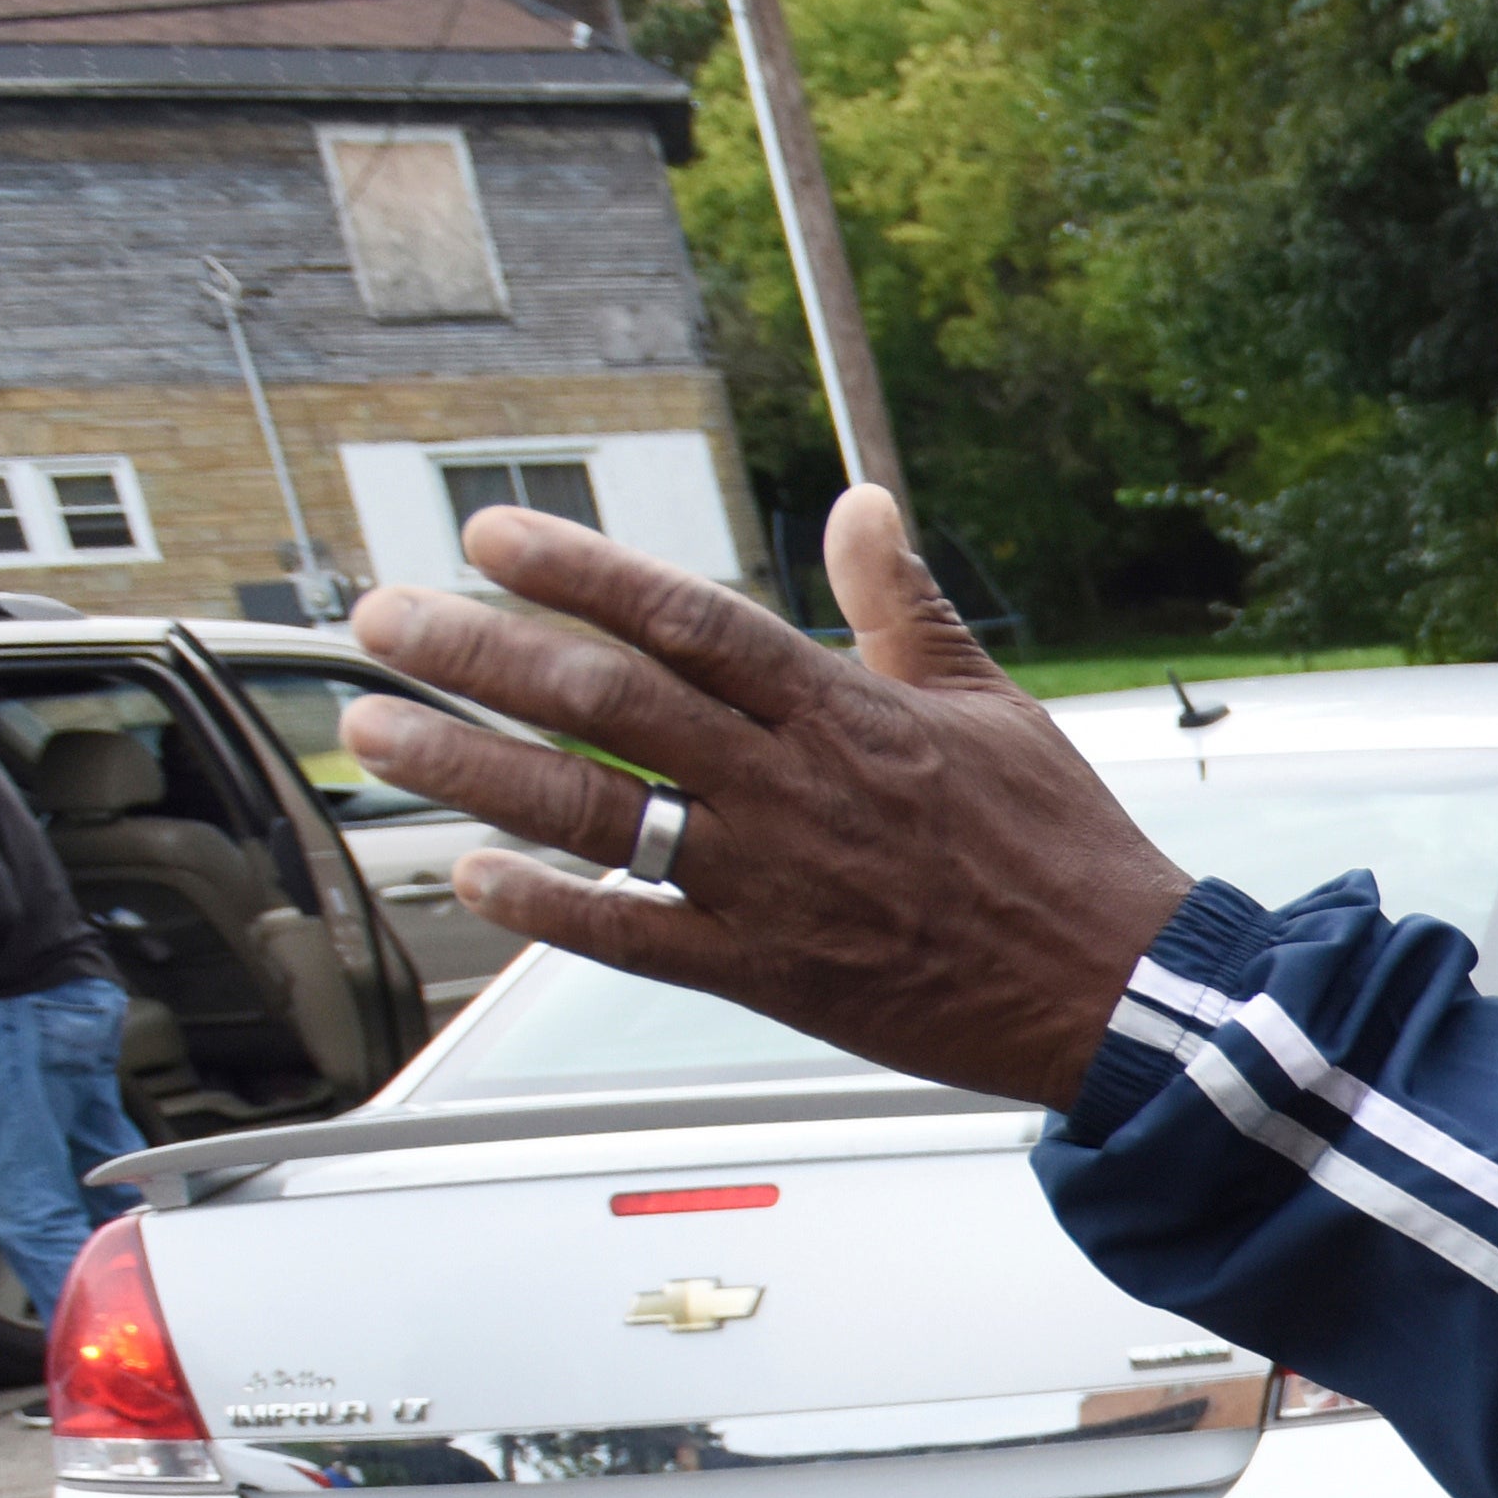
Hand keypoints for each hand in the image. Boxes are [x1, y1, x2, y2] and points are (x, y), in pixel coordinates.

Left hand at [342, 485, 1197, 1103]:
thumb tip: (860, 505)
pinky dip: (548, 907)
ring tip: (378, 734)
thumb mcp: (991, 702)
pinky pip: (637, 936)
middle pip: (608, 706)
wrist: (1119, 993)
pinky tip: (473, 874)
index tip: (491, 540)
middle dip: (478, 656)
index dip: (581, 575)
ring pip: (595, 814)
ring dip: (473, 769)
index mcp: (846, 713)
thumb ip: (900, 604)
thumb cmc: (1061, 848)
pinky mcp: (773, 972)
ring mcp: (776, 884)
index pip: (688, 620)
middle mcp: (794, 790)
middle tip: (382, 623)